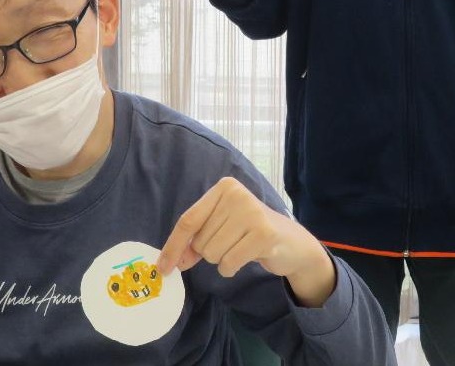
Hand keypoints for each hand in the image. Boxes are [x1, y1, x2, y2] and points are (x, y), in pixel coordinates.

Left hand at [157, 177, 335, 307]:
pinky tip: (248, 256)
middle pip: (200, 241)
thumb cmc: (250, 232)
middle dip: (210, 252)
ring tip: (242, 247)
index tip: (163, 267)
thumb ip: (195, 241)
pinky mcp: (263, 234)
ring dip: (223, 259)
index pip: (189, 220)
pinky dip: (232, 268)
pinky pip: (228, 263)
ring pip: (212, 254)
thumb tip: (170, 262)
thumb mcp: (220, 228)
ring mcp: (251, 212)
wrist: (291, 242)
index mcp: (224, 187)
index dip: (173, 246)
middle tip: (232, 243)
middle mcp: (237, 194)